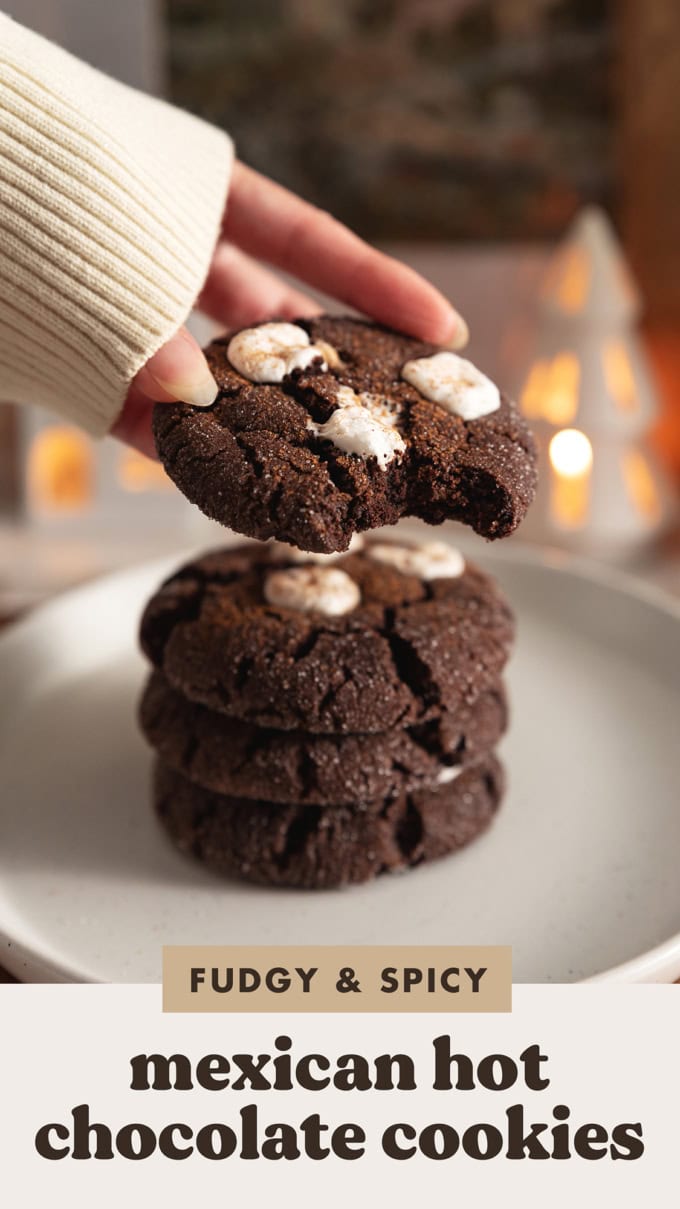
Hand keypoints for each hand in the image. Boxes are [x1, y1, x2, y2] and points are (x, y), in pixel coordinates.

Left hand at [112, 161, 468, 456]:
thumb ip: (147, 320)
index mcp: (206, 197)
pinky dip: (175, 451)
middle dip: (325, 370)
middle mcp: (185, 259)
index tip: (445, 331)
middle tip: (384, 420)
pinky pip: (146, 416)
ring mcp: (147, 316)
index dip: (381, 286)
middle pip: (275, 321)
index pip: (313, 243)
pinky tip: (212, 487)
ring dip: (253, 423)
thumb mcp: (108, 236)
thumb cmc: (48, 192)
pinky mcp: (97, 366)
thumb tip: (189, 399)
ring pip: (218, 375)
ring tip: (305, 471)